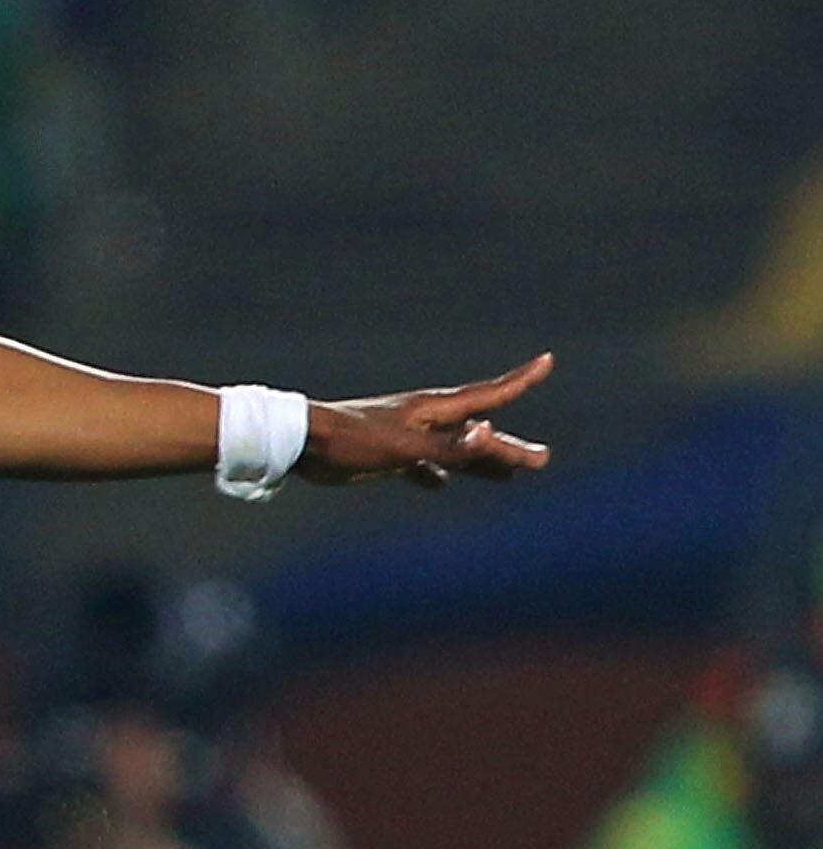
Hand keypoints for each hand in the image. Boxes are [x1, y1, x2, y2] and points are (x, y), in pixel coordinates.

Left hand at [300, 353, 552, 488]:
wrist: (300, 443)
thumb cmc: (351, 440)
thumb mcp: (405, 447)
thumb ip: (448, 447)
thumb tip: (490, 434)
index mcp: (433, 411)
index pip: (489, 394)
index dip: (520, 380)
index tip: (547, 361)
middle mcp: (424, 419)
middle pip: (477, 432)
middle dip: (508, 446)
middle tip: (541, 459)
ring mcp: (405, 436)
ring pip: (452, 450)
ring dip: (479, 461)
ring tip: (507, 476)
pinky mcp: (385, 455)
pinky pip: (419, 465)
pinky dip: (434, 474)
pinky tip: (439, 487)